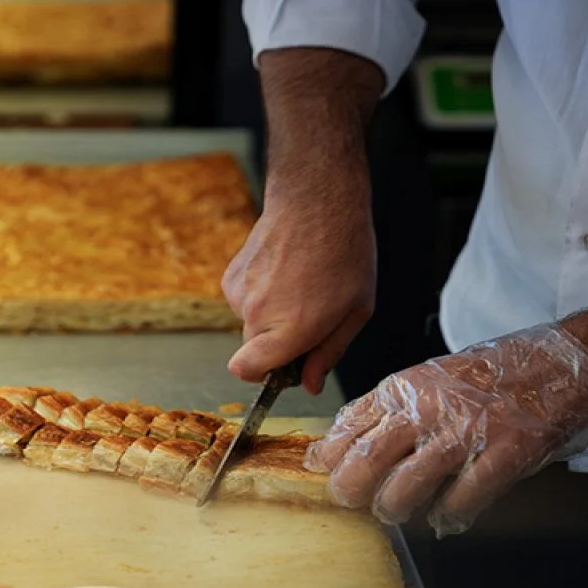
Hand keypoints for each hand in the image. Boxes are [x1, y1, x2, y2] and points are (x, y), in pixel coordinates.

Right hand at [222, 188, 375, 394]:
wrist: (317, 202)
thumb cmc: (344, 253)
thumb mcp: (356, 311)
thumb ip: (329, 353)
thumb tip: (310, 384)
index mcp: (290, 329)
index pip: (247, 371)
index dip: (263, 376)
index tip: (282, 367)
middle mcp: (258, 314)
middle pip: (253, 350)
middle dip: (276, 343)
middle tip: (308, 317)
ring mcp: (239, 293)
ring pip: (249, 323)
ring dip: (270, 315)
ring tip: (299, 285)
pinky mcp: (231, 276)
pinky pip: (242, 299)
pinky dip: (260, 293)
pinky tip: (282, 272)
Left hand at [306, 325, 587, 535]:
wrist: (558, 362)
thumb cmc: (491, 374)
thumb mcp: (427, 378)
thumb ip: (388, 409)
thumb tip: (341, 443)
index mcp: (405, 388)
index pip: (348, 426)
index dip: (328, 456)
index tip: (321, 472)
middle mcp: (427, 408)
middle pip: (365, 461)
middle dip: (350, 490)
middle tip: (353, 501)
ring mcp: (465, 432)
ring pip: (404, 487)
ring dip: (395, 508)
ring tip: (399, 510)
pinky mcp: (501, 454)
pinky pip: (460, 500)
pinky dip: (448, 515)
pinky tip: (447, 515)